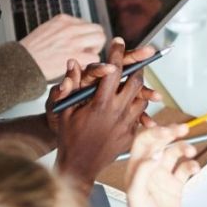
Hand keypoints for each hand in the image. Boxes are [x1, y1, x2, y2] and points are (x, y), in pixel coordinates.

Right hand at [19, 15, 105, 79]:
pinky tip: (81, 66)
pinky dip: (90, 63)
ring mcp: (74, 41)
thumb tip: (76, 33)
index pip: (86, 23)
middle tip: (87, 51)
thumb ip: (63, 30)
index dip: (86, 36)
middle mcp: (70, 27)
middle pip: (97, 29)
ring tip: (84, 59)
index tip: (81, 44)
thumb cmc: (31, 52)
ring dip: (95, 50)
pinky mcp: (76, 55)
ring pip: (100, 39)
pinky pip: (95, 56)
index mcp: (63, 20)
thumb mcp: (46, 30)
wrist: (21, 63)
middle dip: (95, 41)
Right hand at [51, 40, 158, 184]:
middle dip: (135, 67)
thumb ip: (69, 86)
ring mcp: (127, 125)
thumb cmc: (68, 137)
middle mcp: (118, 112)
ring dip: (139, 88)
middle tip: (134, 60)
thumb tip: (73, 62)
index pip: (114, 71)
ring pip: (141, 99)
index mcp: (101, 104)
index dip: (117, 53)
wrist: (79, 166)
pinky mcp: (131, 135)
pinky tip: (134, 103)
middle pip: (135, 82)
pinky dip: (138, 107)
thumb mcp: (64, 110)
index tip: (119, 41)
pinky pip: (140, 117)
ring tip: (134, 79)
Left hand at [124, 126, 199, 206]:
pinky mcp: (175, 188)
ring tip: (191, 152)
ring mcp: (162, 179)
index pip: (143, 142)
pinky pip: (184, 170)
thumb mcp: (137, 197)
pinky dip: (191, 165)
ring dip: (183, 148)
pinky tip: (194, 169)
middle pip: (160, 144)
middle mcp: (148, 171)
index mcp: (135, 170)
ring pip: (174, 154)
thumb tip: (155, 154)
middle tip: (184, 129)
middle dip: (171, 134)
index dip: (155, 133)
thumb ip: (143, 173)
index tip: (169, 131)